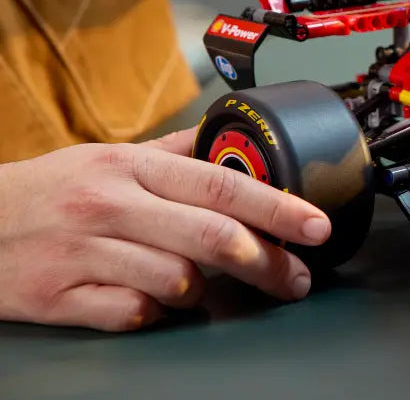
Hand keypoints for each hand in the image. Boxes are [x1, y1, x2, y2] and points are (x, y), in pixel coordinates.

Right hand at [0, 129, 330, 331]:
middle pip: (210, 237)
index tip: (315, 224)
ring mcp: (84, 252)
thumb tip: (233, 138)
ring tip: (197, 283)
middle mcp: (111, 205)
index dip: (277, 206)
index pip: (221, 185)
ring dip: (201, 289)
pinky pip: (131, 313)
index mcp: (132, 166)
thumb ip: (176, 151)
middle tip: (296, 277)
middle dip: (266, 260)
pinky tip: (148, 300)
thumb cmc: (52, 189)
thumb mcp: (112, 155)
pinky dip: (150, 312)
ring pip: (175, 280)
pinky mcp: (58, 296)